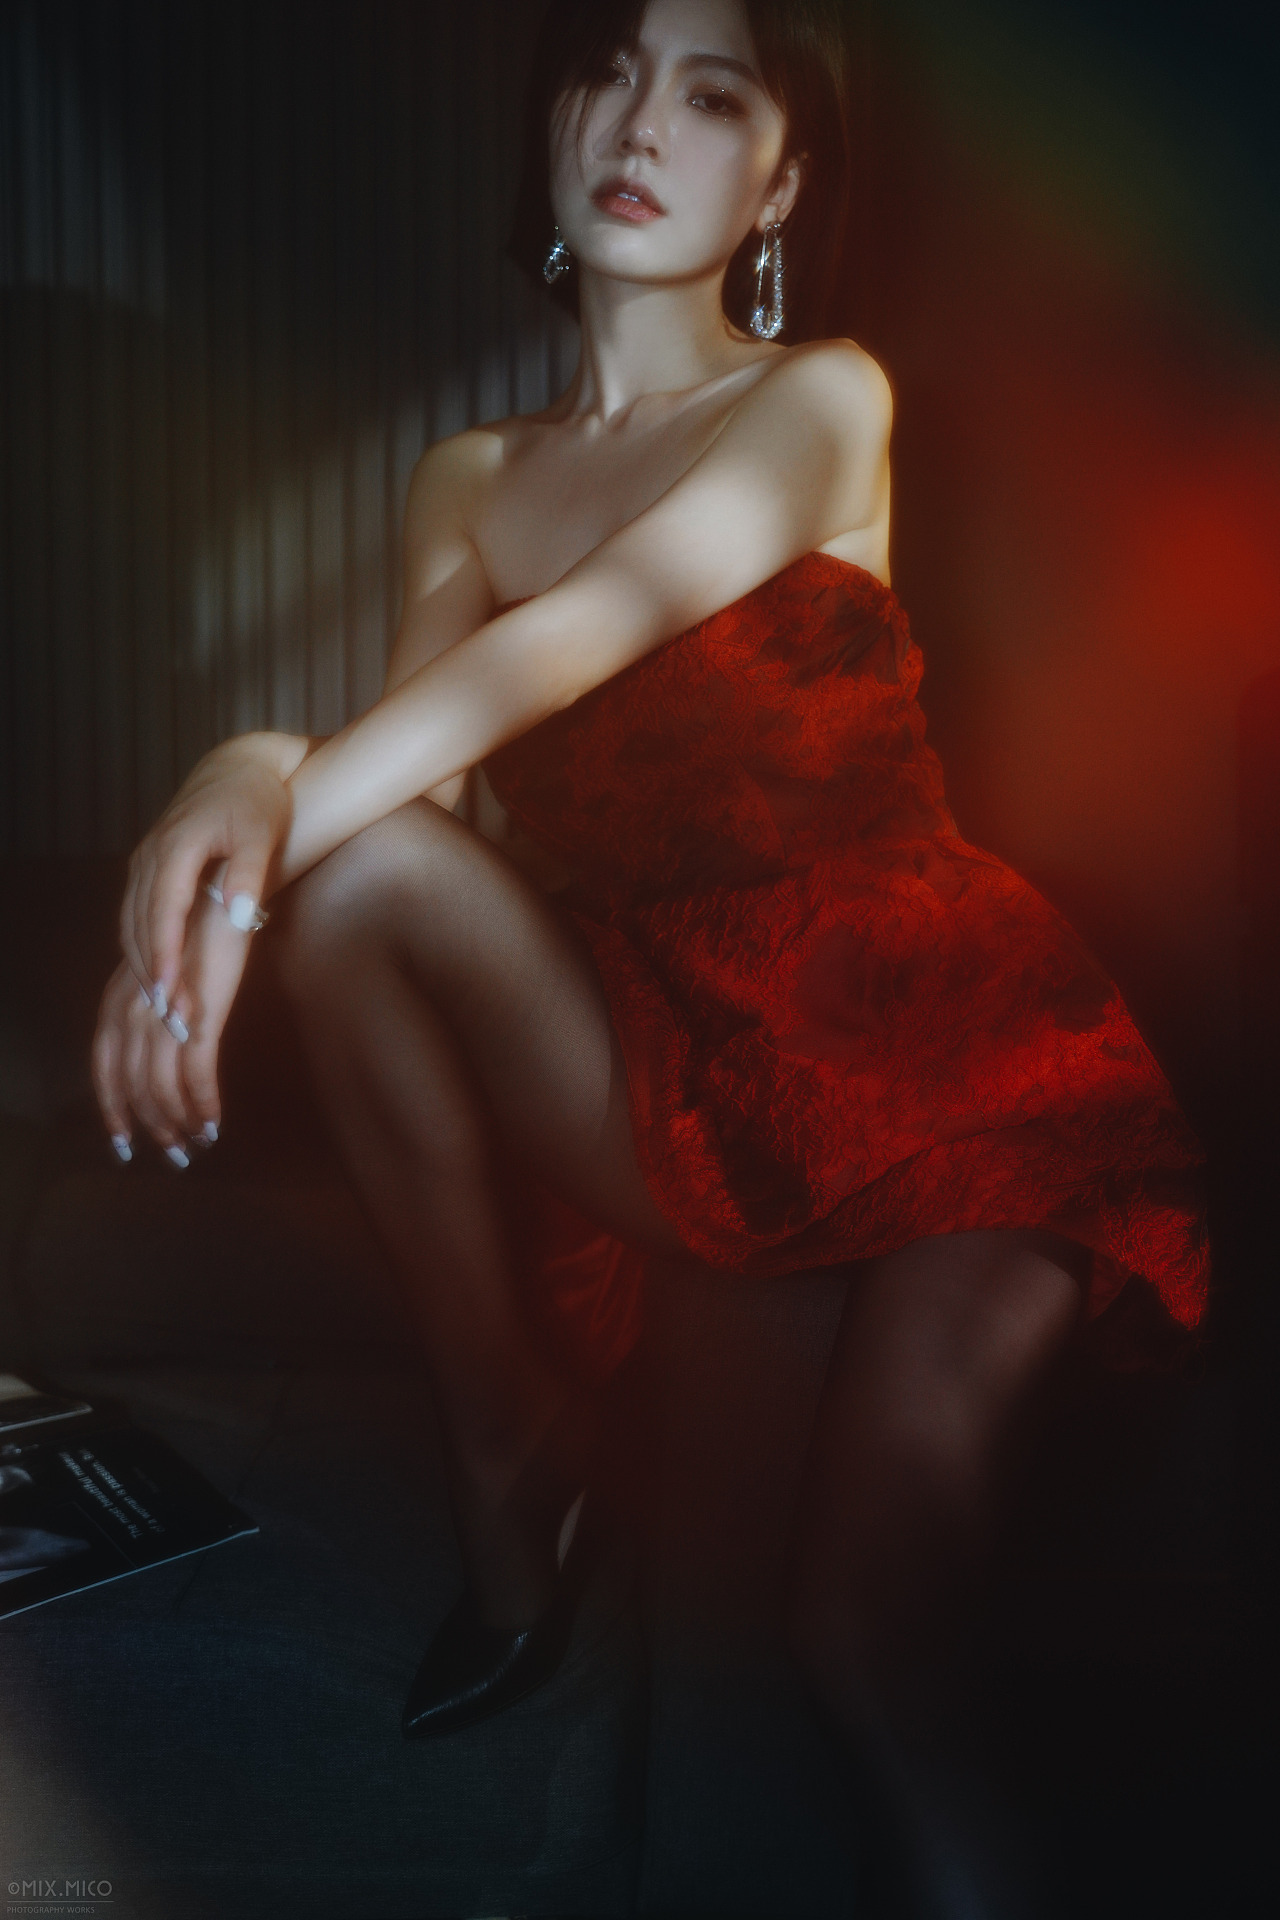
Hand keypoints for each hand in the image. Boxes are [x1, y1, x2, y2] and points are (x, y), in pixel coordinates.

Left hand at [92, 882, 257, 1161]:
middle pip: (131, 1082)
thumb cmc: (198, 932)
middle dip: (150, 1124)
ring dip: (179, 1120)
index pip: (104, 1063)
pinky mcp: (200, 1013)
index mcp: (118, 996)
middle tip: (173, 1154)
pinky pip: (196, 1072)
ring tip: (196, 1142)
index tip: (123, 1142)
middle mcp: (132, 1007)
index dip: (111, 1106)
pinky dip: (203, 1103)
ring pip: (160, 1084)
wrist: (225, 894)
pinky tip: (214, 1123)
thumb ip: (152, 1007)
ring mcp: (163, 1012)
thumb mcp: (161, 970)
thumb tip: (160, 1044)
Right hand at [119, 739, 292, 1009]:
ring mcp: (143, 861)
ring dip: (143, 966)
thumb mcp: (261, 834)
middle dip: (152, 973)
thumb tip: (239, 917)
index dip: (164, 953)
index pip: (164, 909)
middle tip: (169, 1019)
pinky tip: (156, 980)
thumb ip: (249, 875)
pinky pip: (135, 916)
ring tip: (162, 1011)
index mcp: (177, 845)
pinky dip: (142, 949)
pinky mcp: (146, 869)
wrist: (237, 769)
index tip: (168, 992)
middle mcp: (150, 855)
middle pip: (141, 923)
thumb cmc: (257, 802)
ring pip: (132, 923)